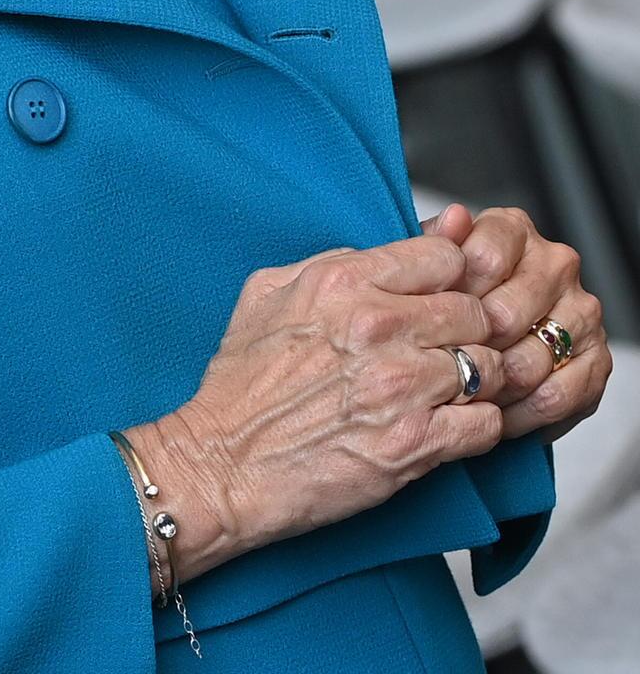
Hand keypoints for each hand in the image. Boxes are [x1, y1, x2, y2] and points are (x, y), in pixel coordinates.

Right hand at [129, 231, 506, 583]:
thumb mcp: (266, 295)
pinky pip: (488, 423)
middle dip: (465, 332)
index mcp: (341, 283)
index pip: (444, 256)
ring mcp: (401, 386)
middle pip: (478, 311)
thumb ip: (332, 262)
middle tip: (441, 352)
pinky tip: (444, 427)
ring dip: (475, 383)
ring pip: (491, 367)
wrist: (223, 463)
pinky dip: (474, 427)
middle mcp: (377, 327)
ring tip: (443, 394)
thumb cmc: (241, 385)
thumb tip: (389, 251)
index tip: (433, 300)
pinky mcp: (417, 443)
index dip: (446, 279)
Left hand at [429, 202, 612, 441]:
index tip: (428, 318)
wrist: (481, 344)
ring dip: (492, 386)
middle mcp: (555, 263)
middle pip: (506, 313)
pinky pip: (557, 395)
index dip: (450, 296)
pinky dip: (520, 412)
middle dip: (468, 348)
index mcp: (511, 231)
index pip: (484, 257)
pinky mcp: (597, 359)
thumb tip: (455, 217)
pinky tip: (493, 413)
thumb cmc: (445, 299)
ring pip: (531, 359)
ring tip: (462, 394)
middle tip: (440, 367)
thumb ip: (432, 243)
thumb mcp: (424, 267)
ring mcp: (581, 310)